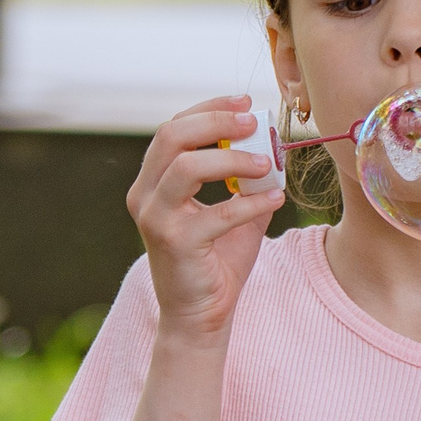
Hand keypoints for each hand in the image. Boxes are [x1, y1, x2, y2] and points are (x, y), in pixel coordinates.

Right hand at [128, 97, 286, 345]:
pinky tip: (276, 200)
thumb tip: (276, 148)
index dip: (208, 109)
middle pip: (171, 136)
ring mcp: (155, 219)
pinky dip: (250, 202)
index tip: (244, 104)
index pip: (172, 129)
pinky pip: (216, 212)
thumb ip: (248, 181)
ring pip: (186, 165)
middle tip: (253, 123)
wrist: (201, 317)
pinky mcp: (174, 243)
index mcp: (152, 183)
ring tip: (266, 163)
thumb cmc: (215, 263)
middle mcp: (144, 196)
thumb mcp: (235, 213)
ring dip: (231, 159)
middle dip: (215, 122)